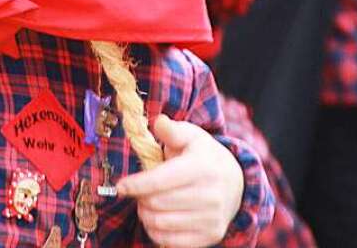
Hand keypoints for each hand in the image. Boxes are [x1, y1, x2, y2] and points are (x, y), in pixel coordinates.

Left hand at [117, 115, 243, 247]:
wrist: (236, 182)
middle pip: (157, 203)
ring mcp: (213, 218)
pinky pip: (171, 241)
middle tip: (137, 191)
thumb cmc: (204, 156)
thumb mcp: (191, 136)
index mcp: (202, 167)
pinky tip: (156, 218)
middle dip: (140, 198)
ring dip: (145, 215)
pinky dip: (156, 231)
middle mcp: (211, 195)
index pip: (161, 180)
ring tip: (146, 204)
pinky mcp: (212, 235)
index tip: (120, 186)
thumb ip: (171, 130)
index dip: (136, 184)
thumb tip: (158, 121)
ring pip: (161, 223)